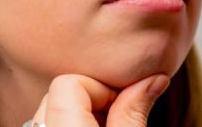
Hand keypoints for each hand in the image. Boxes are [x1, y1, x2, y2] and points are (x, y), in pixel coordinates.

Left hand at [30, 73, 169, 126]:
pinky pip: (50, 124)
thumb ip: (133, 113)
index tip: (127, 104)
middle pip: (59, 94)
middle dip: (93, 99)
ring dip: (82, 113)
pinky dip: (72, 123)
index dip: (103, 88)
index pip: (69, 83)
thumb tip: (152, 80)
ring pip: (53, 111)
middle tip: (120, 118)